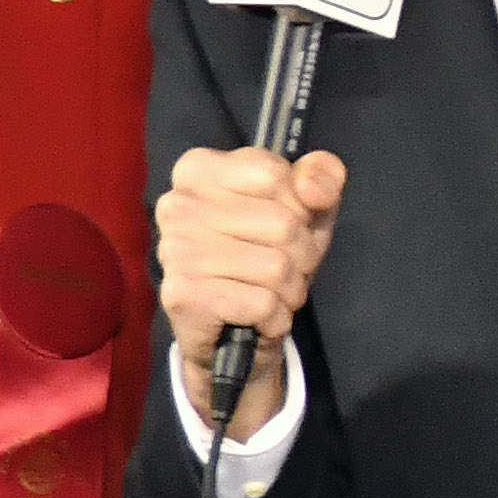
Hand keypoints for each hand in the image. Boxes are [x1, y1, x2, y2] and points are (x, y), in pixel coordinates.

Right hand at [155, 143, 345, 439]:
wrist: (231, 329)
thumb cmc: (268, 252)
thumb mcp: (307, 205)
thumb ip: (322, 176)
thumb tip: (311, 187)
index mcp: (199, 168)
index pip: (274, 174)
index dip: (300, 205)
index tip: (290, 221)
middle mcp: (177, 204)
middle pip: (281, 223)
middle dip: (301, 253)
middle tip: (285, 266)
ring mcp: (175, 250)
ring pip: (276, 266)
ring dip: (290, 288)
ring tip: (272, 291)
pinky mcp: (182, 295)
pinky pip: (262, 304)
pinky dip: (275, 316)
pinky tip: (258, 317)